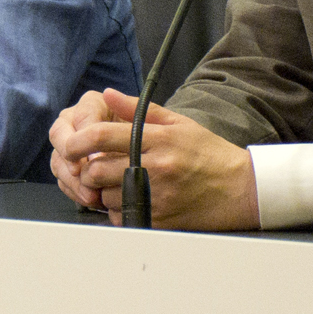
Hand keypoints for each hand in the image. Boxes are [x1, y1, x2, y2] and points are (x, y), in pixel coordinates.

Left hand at [47, 88, 258, 229]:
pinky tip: (133, 199)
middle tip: (97, 166)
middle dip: (88, 169)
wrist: (241, 189)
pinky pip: (121, 216)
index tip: (71, 144)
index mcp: (157, 139)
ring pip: (105, 196)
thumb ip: (138, 109)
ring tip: (120, 182)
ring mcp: (157, 196)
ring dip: (104, 191)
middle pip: (96, 170)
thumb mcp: (178, 123)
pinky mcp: (159, 219)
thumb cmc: (209, 153)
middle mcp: (155, 167)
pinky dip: (119, 209)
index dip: (78, 140)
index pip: (103, 136)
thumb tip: (108, 94)